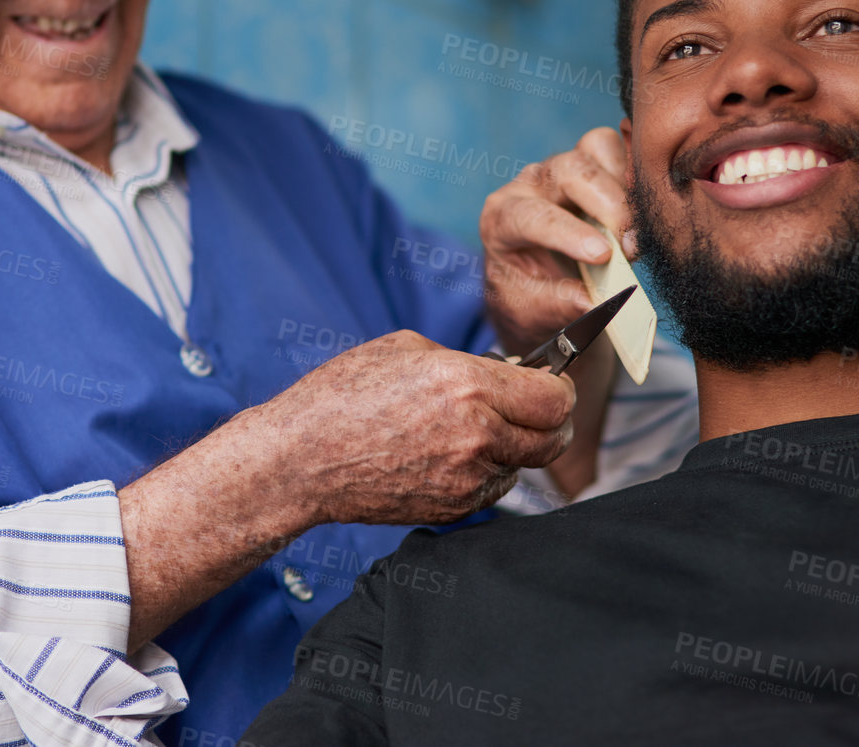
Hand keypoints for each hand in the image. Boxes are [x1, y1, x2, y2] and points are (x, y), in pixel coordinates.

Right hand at [263, 330, 575, 527]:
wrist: (300, 461)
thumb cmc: (342, 397)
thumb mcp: (407, 350)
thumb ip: (468, 362)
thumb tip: (507, 373)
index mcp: (466, 386)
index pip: (553, 397)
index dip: (559, 387)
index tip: (549, 381)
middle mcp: (475, 435)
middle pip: (554, 437)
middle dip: (552, 419)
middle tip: (535, 406)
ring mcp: (465, 479)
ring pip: (525, 464)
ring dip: (516, 445)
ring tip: (478, 427)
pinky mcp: (453, 509)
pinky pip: (494, 488)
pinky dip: (487, 470)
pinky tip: (452, 452)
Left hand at [480, 126, 630, 356]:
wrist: (536, 284)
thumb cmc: (529, 296)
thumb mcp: (534, 312)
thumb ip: (563, 304)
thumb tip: (601, 303)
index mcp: (503, 218)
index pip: (534, 216)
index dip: (570, 233)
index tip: (603, 256)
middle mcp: (530, 185)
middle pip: (570, 170)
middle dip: (609, 205)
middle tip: (631, 247)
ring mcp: (562, 169)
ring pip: (597, 148)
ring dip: (626, 189)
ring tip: (637, 233)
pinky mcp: (591, 163)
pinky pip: (618, 150)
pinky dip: (636, 176)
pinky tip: (644, 212)